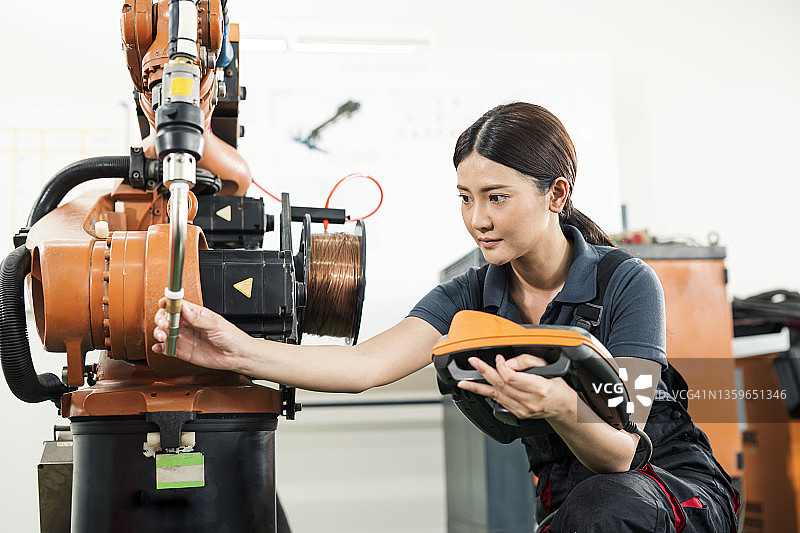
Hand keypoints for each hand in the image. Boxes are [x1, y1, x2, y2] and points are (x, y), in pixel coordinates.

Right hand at [152, 298, 253, 371]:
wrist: (238, 356)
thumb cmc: (232, 337)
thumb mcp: (216, 325)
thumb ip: (198, 319)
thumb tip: (184, 309)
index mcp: (196, 314)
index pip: (177, 305)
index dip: (168, 303)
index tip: (164, 304)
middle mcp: (188, 325)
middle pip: (167, 318)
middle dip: (161, 319)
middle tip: (164, 325)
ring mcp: (185, 338)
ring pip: (164, 332)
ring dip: (158, 332)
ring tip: (163, 337)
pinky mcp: (183, 351)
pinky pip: (167, 348)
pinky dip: (160, 348)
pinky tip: (160, 347)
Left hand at [457, 354, 575, 420]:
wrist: (563, 408)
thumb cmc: (557, 387)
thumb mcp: (548, 368)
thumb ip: (528, 362)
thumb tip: (508, 363)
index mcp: (538, 387)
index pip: (511, 377)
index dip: (501, 366)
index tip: (499, 359)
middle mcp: (529, 401)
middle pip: (500, 385)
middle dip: (484, 372)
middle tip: (473, 362)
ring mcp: (522, 410)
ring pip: (495, 395)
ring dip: (478, 387)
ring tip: (464, 383)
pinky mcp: (517, 414)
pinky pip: (499, 402)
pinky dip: (488, 394)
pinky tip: (479, 389)